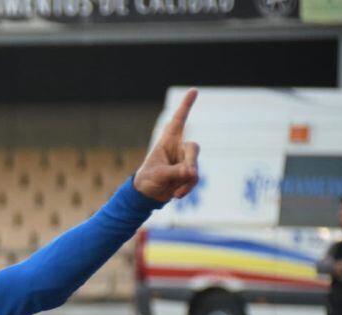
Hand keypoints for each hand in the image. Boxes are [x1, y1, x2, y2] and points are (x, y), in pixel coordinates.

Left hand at [134, 88, 199, 202]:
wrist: (147, 196)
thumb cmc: (147, 180)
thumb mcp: (157, 175)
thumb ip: (174, 172)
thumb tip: (192, 173)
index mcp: (167, 141)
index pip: (178, 121)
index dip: (185, 106)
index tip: (193, 90)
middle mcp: (178, 149)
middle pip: (193, 148)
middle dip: (191, 162)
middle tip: (186, 174)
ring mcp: (185, 161)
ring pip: (195, 166)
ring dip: (187, 180)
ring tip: (176, 192)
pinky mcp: (189, 174)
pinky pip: (194, 179)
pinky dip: (187, 188)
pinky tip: (177, 195)